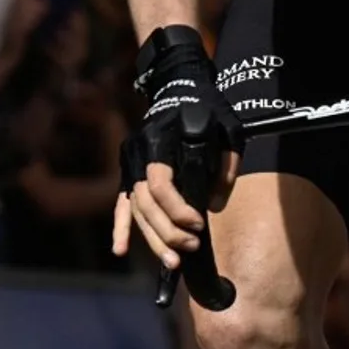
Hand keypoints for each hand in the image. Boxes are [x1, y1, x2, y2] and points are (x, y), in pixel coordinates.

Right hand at [112, 26, 242, 269]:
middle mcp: (140, 151)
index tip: (199, 224)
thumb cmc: (208, 107)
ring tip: (172, 263)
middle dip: (167, 231)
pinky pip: (121, 202)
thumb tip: (213, 204)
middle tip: (191, 248)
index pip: (159, 183)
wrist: (181, 85)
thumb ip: (227, 165)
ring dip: (151, 238)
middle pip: (145, 202)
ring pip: (135, 208)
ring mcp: (131, 160)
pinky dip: (120, 226)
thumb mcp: (228, 128)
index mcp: (161, 138)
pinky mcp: (129, 169)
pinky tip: (120, 250)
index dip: (177, 209)